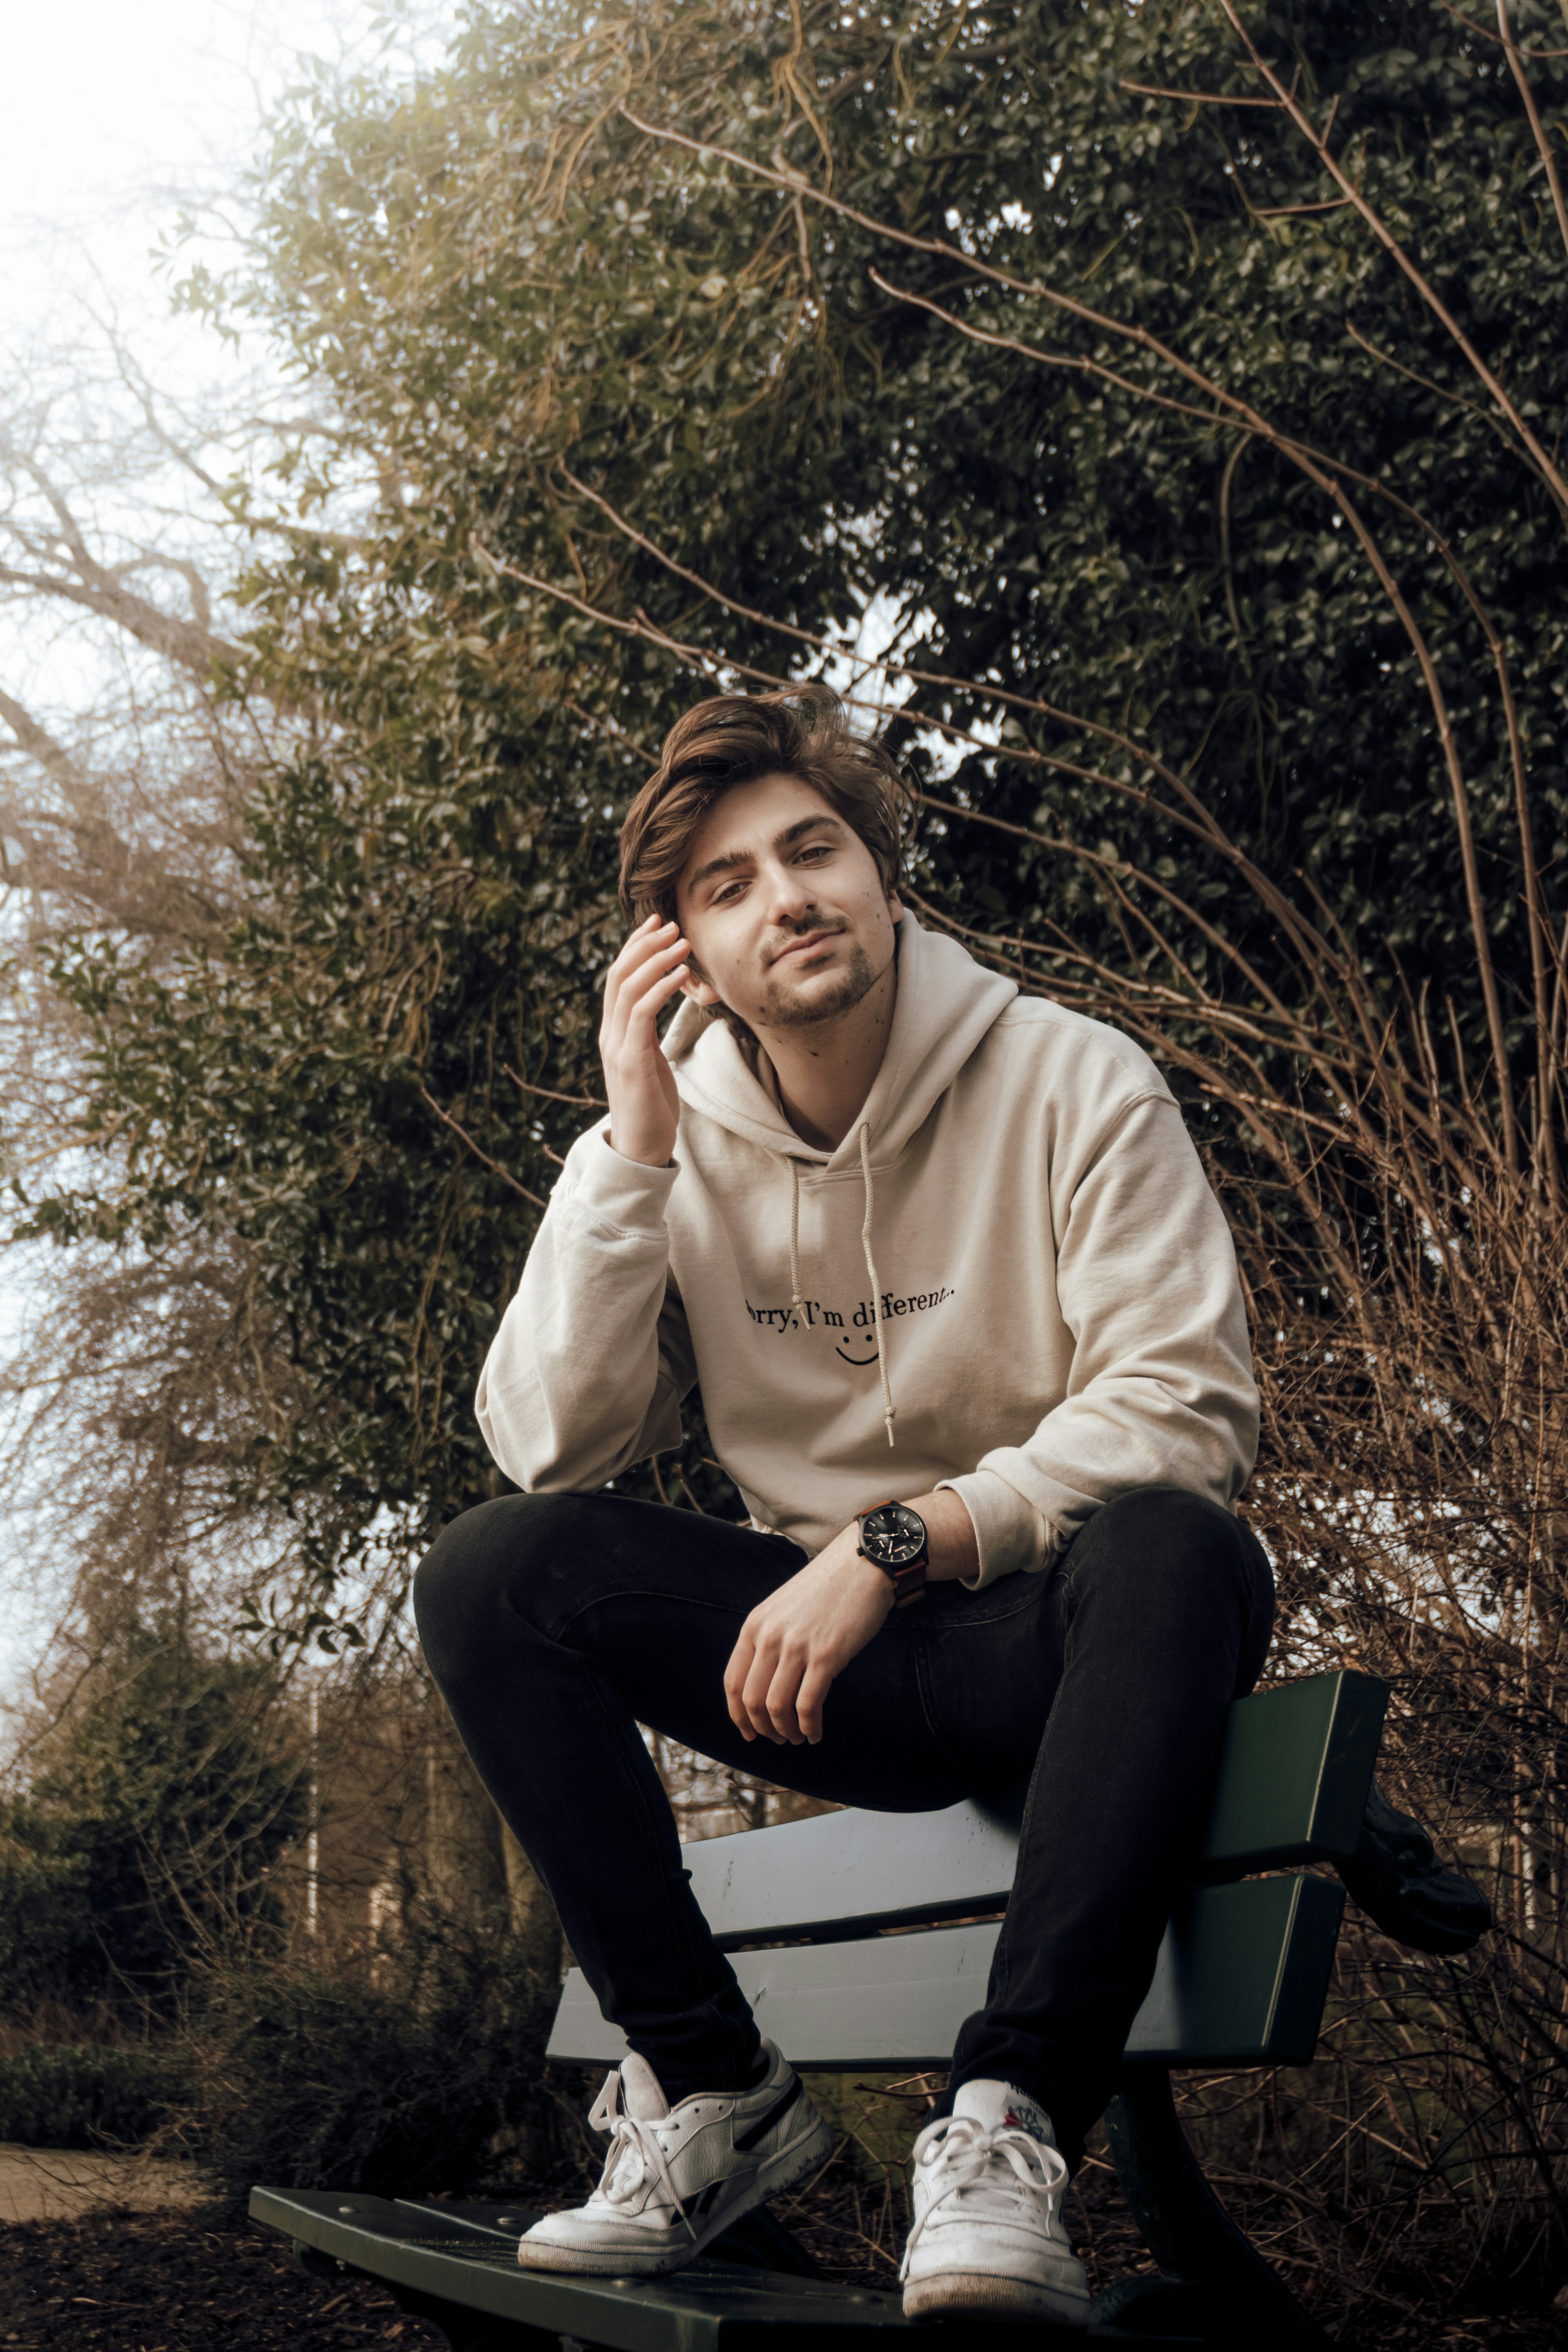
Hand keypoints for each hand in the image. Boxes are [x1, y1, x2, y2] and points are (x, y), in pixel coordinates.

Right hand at [600, 916, 688, 1166]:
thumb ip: (648, 1031)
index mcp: (613, 1032)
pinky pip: (642, 1015)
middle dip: (645, 944)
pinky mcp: (631, 1062)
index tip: (659, 923)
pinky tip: (682, 975)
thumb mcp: (650, 1059)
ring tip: (683, 942)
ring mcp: (617, 1047)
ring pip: (629, 988)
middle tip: (671, 923)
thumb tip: (662, 1003)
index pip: (618, 977)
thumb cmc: (651, 1104)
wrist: (641, 1148)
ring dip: (657, 960)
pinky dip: (662, 989)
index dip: (636, 946)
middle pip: (619, 974)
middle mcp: (609, 1034)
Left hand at [724, 1526, 893, 1746]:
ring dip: (786, 1731)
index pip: (733, 1682)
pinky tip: (816, 1733)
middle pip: (752, 1701)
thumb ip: (768, 1639)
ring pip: (777, 1708)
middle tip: (779, 1739)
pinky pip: (809, 1705)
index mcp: (755, 1625)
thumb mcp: (783, 1609)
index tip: (748, 1733)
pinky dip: (810, 1727)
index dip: (738, 1715)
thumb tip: (763, 1683)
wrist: (863, 1564)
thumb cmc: (827, 1589)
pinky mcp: (826, 1655)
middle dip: (763, 1729)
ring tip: (798, 1738)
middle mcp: (770, 1636)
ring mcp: (797, 1646)